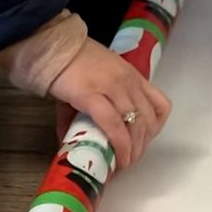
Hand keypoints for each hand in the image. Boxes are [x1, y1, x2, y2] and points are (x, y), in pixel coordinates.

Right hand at [47, 38, 171, 168]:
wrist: (52, 47)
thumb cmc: (71, 64)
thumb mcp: (92, 84)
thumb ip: (89, 110)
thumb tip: (72, 138)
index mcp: (132, 77)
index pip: (160, 106)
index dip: (155, 130)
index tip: (142, 143)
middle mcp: (128, 82)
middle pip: (148, 121)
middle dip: (142, 146)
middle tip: (130, 160)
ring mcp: (112, 88)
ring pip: (135, 126)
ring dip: (133, 150)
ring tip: (123, 164)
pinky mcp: (92, 96)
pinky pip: (113, 126)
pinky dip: (118, 146)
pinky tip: (116, 159)